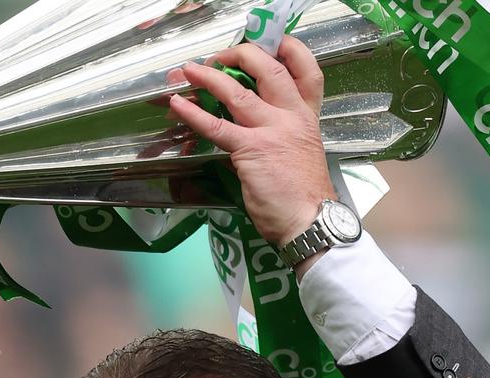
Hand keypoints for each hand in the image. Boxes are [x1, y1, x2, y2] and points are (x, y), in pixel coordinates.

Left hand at [167, 36, 335, 248]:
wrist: (311, 221)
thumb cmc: (305, 196)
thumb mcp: (300, 154)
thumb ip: (280, 135)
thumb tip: (248, 130)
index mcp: (308, 117)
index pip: (308, 72)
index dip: (290, 50)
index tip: (272, 43)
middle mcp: (293, 117)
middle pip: (269, 69)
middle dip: (240, 55)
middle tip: (219, 56)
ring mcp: (272, 131)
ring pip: (237, 92)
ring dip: (209, 77)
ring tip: (188, 70)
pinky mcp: (251, 150)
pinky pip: (216, 126)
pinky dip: (193, 113)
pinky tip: (178, 104)